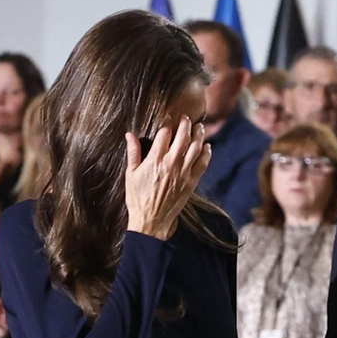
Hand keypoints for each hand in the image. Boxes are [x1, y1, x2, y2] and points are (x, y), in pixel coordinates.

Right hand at [124, 117, 209, 240]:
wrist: (151, 220)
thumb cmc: (138, 198)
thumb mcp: (130, 174)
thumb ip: (133, 153)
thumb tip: (129, 135)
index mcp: (155, 160)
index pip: (164, 134)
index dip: (167, 123)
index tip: (168, 117)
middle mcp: (171, 164)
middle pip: (183, 137)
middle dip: (185, 124)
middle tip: (186, 117)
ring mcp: (183, 173)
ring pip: (195, 148)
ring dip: (198, 135)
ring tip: (199, 127)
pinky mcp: (191, 182)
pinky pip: (203, 164)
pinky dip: (206, 153)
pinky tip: (207, 146)